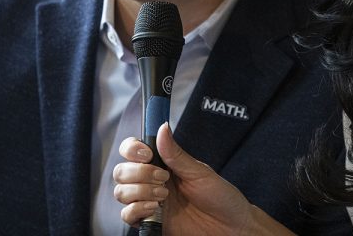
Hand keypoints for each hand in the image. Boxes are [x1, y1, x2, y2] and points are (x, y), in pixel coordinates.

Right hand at [112, 122, 293, 234]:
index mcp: (162, 164)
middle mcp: (150, 181)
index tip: (146, 153)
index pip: (132, 150)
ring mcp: (148, 202)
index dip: (132, 149)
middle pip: (121, 171)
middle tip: (164, 178)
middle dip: (138, 172)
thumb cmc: (221, 197)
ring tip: (164, 195)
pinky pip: (126, 216)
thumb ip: (177, 154)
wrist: (231, 228)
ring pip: (120, 192)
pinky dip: (136, 209)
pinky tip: (155, 208)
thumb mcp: (200, 172)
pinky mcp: (149, 222)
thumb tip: (162, 127)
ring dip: (139, 191)